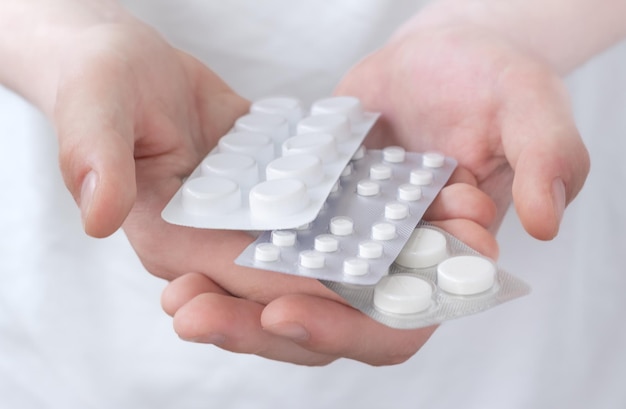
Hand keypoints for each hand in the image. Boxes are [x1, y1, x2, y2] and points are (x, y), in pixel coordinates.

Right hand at [50, 15, 495, 365]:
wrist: (132, 68)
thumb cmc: (105, 80)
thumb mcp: (95, 105)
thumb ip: (95, 156)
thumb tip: (98, 213)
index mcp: (171, 243)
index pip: (238, 281)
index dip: (290, 290)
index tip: (353, 284)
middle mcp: (216, 251)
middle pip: (286, 300)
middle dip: (351, 305)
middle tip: (413, 288)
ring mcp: (251, 232)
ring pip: (320, 272)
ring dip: (381, 268)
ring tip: (438, 243)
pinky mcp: (278, 208)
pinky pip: (330, 227)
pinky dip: (374, 224)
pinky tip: (421, 207)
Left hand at [161, 18, 588, 365]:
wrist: (445, 54)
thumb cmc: (493, 80)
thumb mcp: (528, 106)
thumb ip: (546, 159)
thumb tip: (540, 222)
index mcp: (445, 266)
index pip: (398, 322)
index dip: (347, 327)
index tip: (285, 312)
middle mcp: (390, 268)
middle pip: (326, 322)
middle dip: (261, 330)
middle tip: (196, 318)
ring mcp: (346, 246)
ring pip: (287, 297)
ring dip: (231, 308)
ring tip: (176, 301)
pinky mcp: (312, 217)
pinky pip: (267, 251)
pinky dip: (227, 262)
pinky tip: (179, 258)